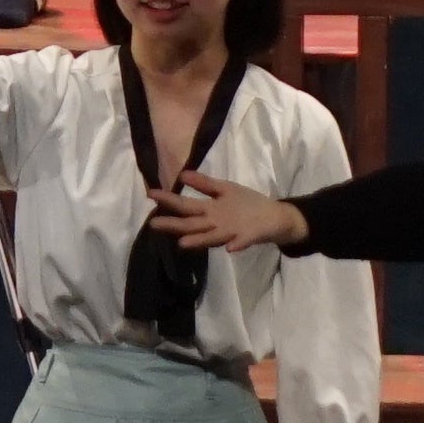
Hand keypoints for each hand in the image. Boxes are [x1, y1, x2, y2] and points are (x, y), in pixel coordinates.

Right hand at [159, 175, 303, 254]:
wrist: (273, 217)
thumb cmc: (246, 204)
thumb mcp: (224, 190)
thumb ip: (204, 184)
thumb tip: (181, 175)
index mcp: (210, 210)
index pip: (185, 206)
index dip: (168, 200)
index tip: (150, 194)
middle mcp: (216, 223)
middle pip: (192, 224)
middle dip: (174, 224)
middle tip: (153, 224)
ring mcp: (231, 232)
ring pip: (211, 236)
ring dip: (199, 240)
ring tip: (183, 243)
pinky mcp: (248, 237)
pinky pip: (242, 242)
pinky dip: (236, 245)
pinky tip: (230, 247)